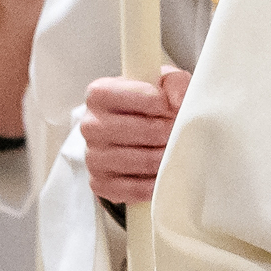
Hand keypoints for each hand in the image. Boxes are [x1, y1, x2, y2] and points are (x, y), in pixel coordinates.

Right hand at [80, 66, 189, 203]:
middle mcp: (90, 124)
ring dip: (164, 157)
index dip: (159, 103)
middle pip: (137, 129)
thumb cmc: (150, 106)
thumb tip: (177, 102)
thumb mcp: (163, 83)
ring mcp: (92, 157)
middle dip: (166, 132)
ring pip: (138, 160)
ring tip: (176, 151)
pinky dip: (154, 184)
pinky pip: (132, 189)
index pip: (133, 95)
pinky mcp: (99, 184)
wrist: (139, 138)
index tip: (172, 107)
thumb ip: (174, 82)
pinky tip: (165, 174)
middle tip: (180, 132)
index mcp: (99, 93)